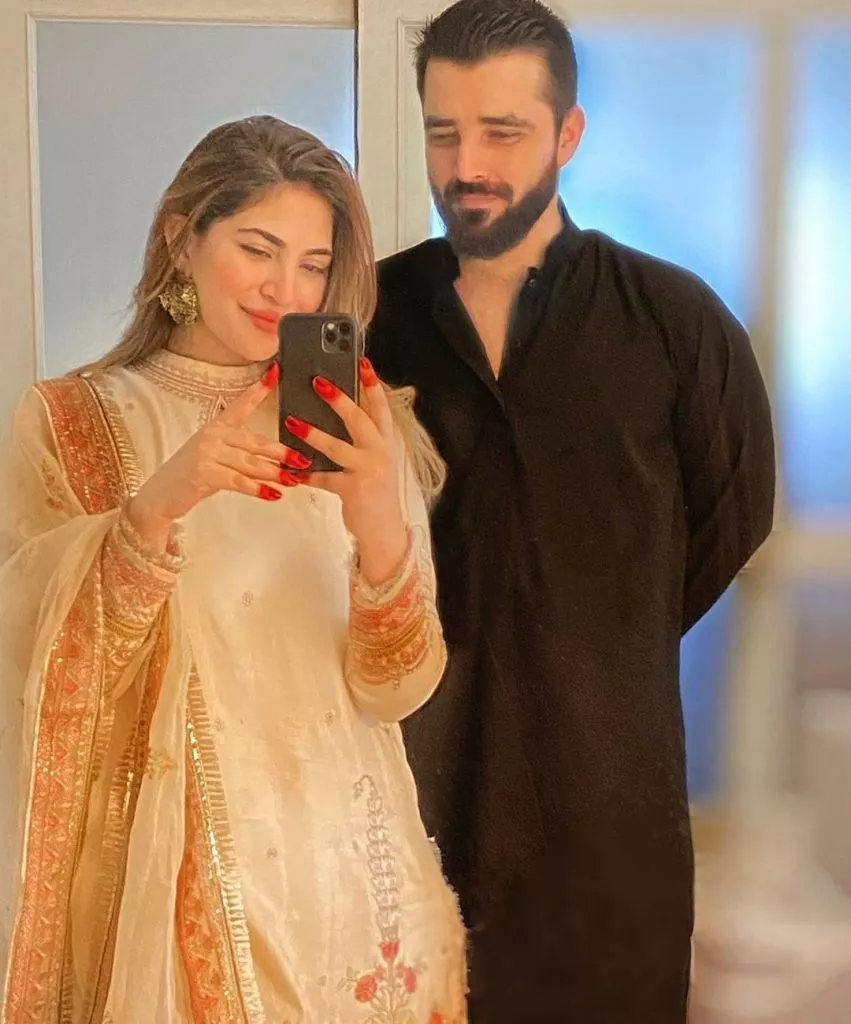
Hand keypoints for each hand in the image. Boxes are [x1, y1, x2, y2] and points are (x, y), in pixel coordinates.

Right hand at [128, 363, 307, 551]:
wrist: (161, 495)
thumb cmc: (191, 475)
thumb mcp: (214, 455)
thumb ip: (240, 452)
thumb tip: (274, 458)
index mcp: (216, 427)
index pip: (241, 405)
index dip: (258, 390)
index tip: (275, 374)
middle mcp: (213, 436)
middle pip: (255, 442)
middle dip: (281, 452)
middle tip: (303, 459)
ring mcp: (208, 453)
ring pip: (251, 462)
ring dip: (275, 473)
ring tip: (294, 479)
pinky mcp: (206, 473)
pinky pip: (239, 481)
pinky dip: (258, 489)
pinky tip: (274, 494)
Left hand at [284, 358, 407, 585]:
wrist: (384, 530)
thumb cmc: (375, 492)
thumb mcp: (374, 461)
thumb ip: (360, 440)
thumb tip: (336, 415)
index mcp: (385, 442)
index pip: (381, 408)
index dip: (372, 385)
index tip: (363, 362)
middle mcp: (380, 452)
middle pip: (360, 420)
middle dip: (340, 400)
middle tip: (319, 382)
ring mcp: (368, 471)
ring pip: (338, 447)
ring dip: (314, 434)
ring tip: (292, 422)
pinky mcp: (354, 490)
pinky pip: (325, 478)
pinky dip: (306, 474)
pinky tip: (289, 471)